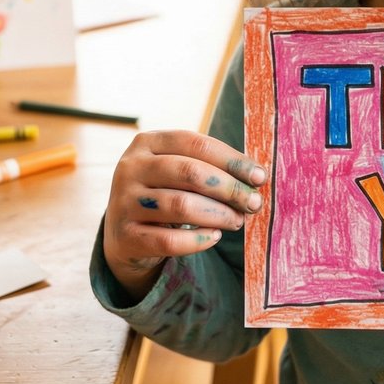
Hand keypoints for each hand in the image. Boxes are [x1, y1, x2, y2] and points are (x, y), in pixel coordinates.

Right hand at [103, 129, 266, 302]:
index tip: (259, 176)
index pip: (196, 144)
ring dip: (218, 215)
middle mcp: (131, 168)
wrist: (123, 233)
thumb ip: (207, 167)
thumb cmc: (163, 193)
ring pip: (181, 205)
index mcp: (147, 142)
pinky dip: (198, 240)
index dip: (232, 160)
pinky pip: (169, 240)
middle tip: (254, 203)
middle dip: (229, 188)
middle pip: (190, 172)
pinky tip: (214, 237)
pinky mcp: (125, 236)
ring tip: (238, 220)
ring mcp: (124, 202)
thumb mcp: (176, 171)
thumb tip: (255, 177)